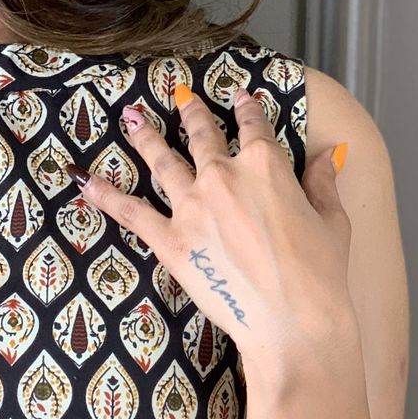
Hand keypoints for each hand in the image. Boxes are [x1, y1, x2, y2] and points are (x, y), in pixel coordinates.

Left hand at [63, 84, 353, 368]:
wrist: (294, 322)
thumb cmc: (321, 276)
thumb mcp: (332, 221)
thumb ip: (323, 183)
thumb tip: (329, 155)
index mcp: (267, 165)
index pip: (254, 126)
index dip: (247, 109)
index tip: (240, 96)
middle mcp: (224, 176)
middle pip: (202, 136)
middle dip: (190, 112)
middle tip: (178, 96)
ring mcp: (192, 208)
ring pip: (161, 161)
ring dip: (143, 136)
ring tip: (128, 119)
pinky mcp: (170, 242)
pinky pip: (131, 212)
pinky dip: (106, 196)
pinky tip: (85, 181)